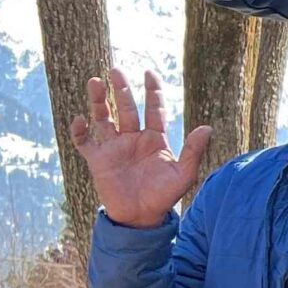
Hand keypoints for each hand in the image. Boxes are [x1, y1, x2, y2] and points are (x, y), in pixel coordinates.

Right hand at [69, 72, 209, 228]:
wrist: (141, 217)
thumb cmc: (164, 196)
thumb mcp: (183, 174)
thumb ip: (193, 151)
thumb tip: (207, 128)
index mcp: (155, 139)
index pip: (154, 110)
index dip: (152, 92)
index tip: (149, 73)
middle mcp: (133, 139)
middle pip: (126, 108)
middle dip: (120, 89)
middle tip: (116, 70)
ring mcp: (114, 148)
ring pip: (103, 118)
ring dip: (98, 101)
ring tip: (94, 81)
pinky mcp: (98, 160)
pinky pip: (85, 142)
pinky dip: (80, 131)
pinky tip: (81, 119)